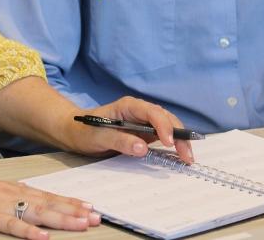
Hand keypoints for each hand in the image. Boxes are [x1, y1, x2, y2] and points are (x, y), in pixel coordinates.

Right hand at [0, 162, 99, 238]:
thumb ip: (8, 193)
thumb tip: (24, 195)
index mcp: (13, 189)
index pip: (48, 196)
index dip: (70, 202)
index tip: (89, 206)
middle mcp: (12, 195)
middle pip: (49, 204)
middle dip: (74, 211)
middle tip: (96, 216)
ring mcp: (2, 205)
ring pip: (38, 213)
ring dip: (62, 219)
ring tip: (81, 225)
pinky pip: (12, 226)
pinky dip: (29, 232)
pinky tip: (44, 237)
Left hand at [67, 96, 194, 163]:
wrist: (76, 132)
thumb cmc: (84, 131)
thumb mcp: (98, 137)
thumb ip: (119, 141)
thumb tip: (143, 148)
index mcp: (128, 106)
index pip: (151, 112)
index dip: (163, 126)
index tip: (169, 142)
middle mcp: (139, 111)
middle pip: (165, 118)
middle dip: (178, 134)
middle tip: (187, 155)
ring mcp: (143, 121)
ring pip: (168, 126)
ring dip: (180, 140)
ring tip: (188, 157)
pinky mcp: (145, 132)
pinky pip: (163, 135)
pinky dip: (173, 144)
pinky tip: (179, 155)